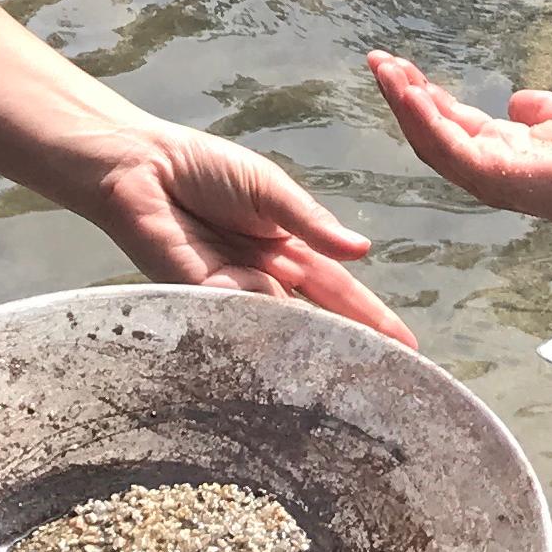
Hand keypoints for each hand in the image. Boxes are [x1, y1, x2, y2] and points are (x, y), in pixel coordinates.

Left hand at [74, 120, 417, 347]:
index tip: (408, 346)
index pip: (339, 288)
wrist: (143, 169)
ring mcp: (236, 295)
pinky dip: (263, 321)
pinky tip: (284, 332)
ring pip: (284, 327)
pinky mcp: (202, 302)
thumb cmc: (204, 169)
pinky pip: (242, 317)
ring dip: (315, 344)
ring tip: (353, 373)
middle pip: (319, 317)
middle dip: (354, 345)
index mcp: (289, 246)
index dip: (372, 316)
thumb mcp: (268, 188)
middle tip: (390, 382)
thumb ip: (309, 221)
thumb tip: (361, 250)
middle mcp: (268, 278)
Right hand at [367, 50, 551, 221]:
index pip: (450, 120)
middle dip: (402, 94)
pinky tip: (408, 91)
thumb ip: (539, 110)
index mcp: (500, 149)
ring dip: (403, 103)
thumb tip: (518, 101)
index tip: (399, 65)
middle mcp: (484, 164)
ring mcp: (482, 172)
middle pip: (430, 129)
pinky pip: (446, 146)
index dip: (424, 93)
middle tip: (377, 61)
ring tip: (383, 69)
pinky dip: (423, 118)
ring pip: (429, 138)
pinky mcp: (487, 174)